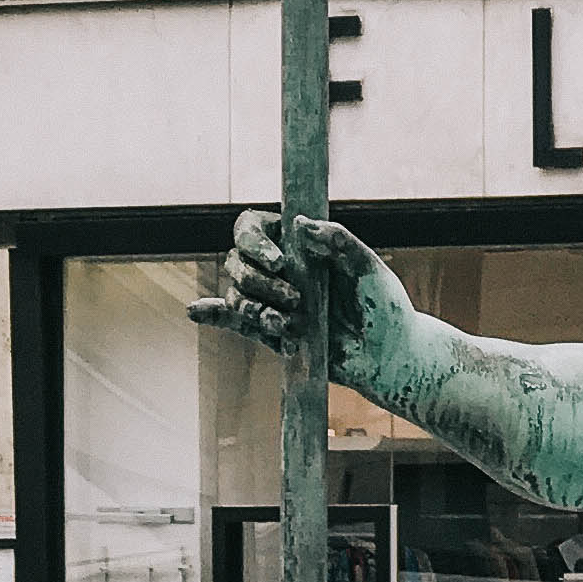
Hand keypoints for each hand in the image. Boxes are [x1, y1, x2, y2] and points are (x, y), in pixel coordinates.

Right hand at [191, 210, 409, 386]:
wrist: (388, 357)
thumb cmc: (385, 307)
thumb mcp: (368, 268)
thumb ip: (338, 241)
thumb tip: (299, 224)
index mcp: (300, 246)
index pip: (253, 227)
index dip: (254, 240)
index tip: (278, 259)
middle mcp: (281, 270)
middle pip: (238, 262)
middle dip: (258, 281)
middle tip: (296, 299)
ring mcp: (274, 300)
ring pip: (237, 295)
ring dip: (254, 308)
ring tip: (286, 324)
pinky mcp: (272, 331)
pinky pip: (233, 320)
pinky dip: (213, 315)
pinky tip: (194, 311)